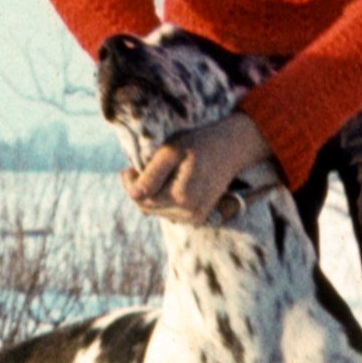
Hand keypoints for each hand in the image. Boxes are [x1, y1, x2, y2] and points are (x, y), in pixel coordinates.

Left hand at [122, 109, 271, 227]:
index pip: (140, 199)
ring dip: (152, 194)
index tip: (129, 165)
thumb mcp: (171, 152)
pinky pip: (170, 212)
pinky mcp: (199, 218)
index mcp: (182, 197)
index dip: (129, 182)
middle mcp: (190, 213)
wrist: (231, 147)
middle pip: (147, 208)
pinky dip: (164, 199)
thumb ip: (152, 175)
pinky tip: (170, 182)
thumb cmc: (199, 144)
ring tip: (159, 173)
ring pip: (157, 211)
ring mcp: (196, 218)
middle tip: (140, 167)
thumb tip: (134, 195)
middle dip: (139, 189)